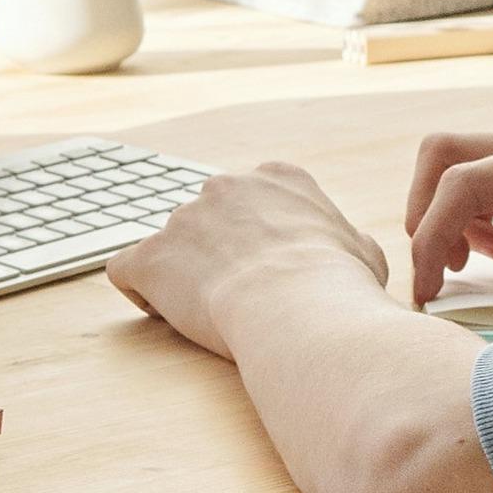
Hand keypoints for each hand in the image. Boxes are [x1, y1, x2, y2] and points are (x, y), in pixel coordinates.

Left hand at [108, 162, 389, 359]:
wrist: (299, 306)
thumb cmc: (339, 286)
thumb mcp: (364, 253)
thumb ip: (346, 240)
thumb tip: (350, 249)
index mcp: (279, 178)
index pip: (256, 200)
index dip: (258, 239)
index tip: (268, 271)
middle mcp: (225, 186)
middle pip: (210, 219)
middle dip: (218, 255)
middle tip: (241, 296)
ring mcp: (183, 218)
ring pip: (172, 246)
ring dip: (185, 276)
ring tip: (212, 314)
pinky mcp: (151, 256)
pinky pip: (127, 270)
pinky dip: (142, 292)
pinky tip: (167, 312)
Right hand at [405, 131, 492, 306]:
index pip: (464, 179)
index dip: (431, 233)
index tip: (428, 294)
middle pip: (445, 152)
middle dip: (424, 213)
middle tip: (439, 276)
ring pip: (458, 166)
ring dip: (448, 218)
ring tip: (478, 268)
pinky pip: (484, 185)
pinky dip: (473, 222)